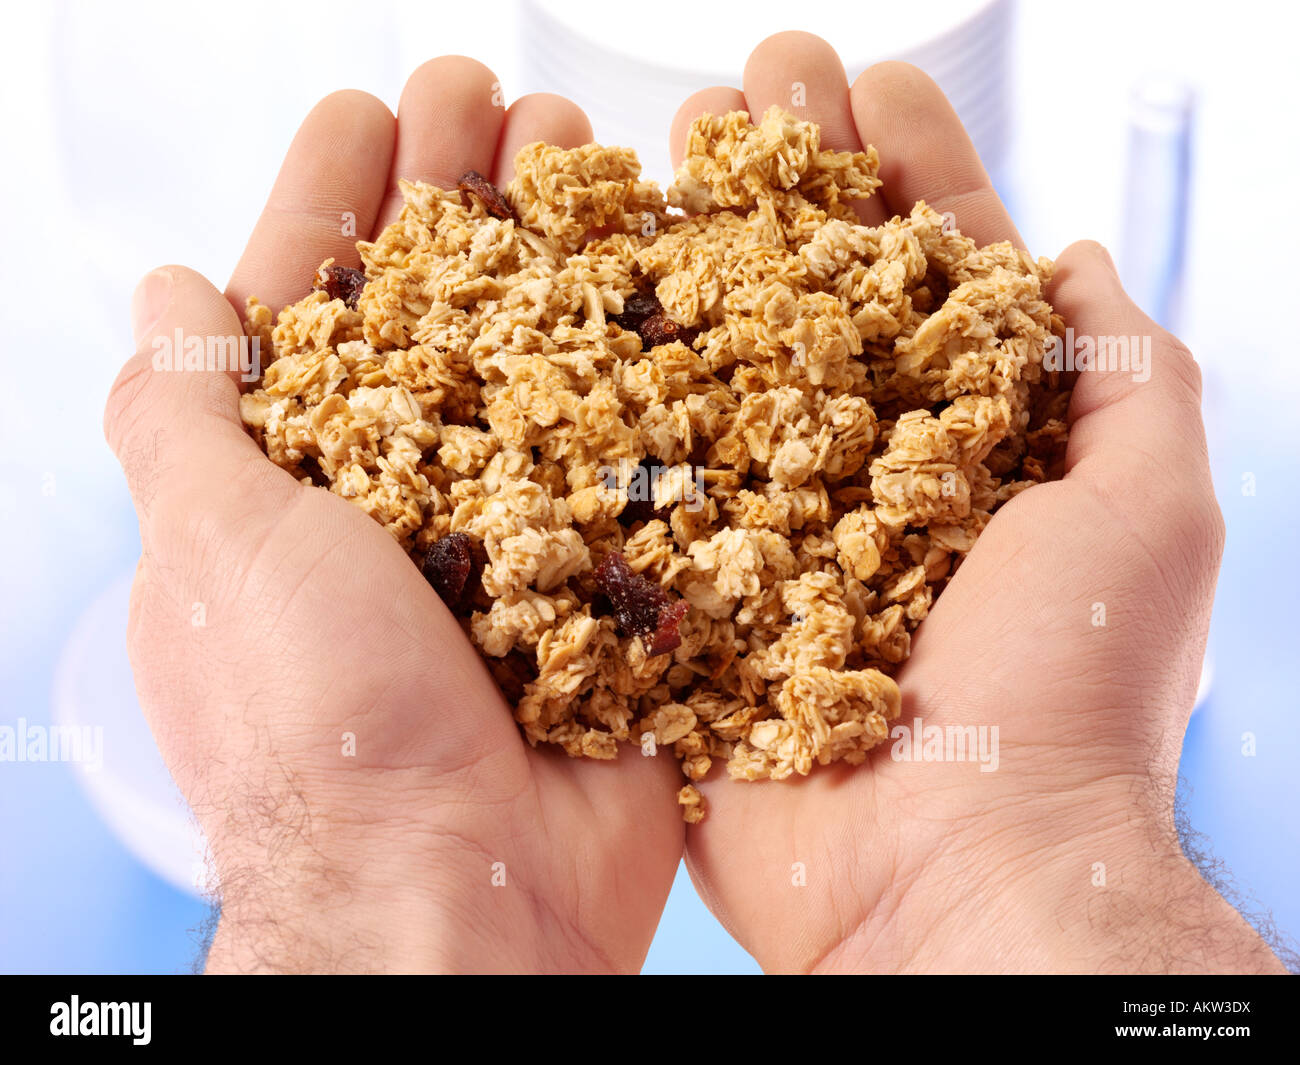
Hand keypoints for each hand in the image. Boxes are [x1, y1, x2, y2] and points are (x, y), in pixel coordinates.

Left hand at [106, 58, 682, 973]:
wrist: (465, 888)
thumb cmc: (321, 733)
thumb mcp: (211, 555)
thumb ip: (181, 419)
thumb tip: (162, 302)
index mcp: (304, 484)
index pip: (312, 302)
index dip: (337, 198)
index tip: (370, 113)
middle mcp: (412, 498)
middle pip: (442, 310)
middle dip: (463, 197)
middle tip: (498, 105)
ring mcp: (519, 531)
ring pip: (545, 357)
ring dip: (562, 250)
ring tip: (586, 150)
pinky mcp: (610, 573)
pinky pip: (642, 447)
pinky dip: (655, 361)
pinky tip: (672, 275)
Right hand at [673, 33, 1284, 973]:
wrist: (947, 873)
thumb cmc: (1068, 699)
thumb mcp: (1151, 512)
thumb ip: (1131, 378)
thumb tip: (1075, 265)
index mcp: (966, 446)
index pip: (929, 276)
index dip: (899, 177)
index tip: (864, 85)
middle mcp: (856, 474)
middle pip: (804, 300)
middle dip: (776, 186)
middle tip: (734, 92)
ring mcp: (761, 531)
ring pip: (707, 370)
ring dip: (678, 261)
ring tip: (637, 157)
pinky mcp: (684, 600)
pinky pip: (629, 487)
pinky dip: (595, 403)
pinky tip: (561, 310)